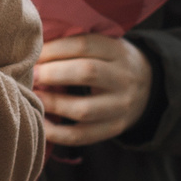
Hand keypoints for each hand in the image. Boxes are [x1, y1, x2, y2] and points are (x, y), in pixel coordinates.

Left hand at [31, 32, 153, 146]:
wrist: (148, 87)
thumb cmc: (110, 62)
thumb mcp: (104, 46)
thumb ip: (75, 45)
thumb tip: (32, 48)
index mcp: (117, 51)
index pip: (85, 45)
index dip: (55, 49)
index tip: (34, 54)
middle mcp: (122, 78)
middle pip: (87, 73)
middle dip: (53, 73)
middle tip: (31, 74)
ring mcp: (120, 107)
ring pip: (84, 109)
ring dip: (52, 103)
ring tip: (33, 96)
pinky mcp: (113, 129)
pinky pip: (81, 136)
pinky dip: (56, 132)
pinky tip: (40, 123)